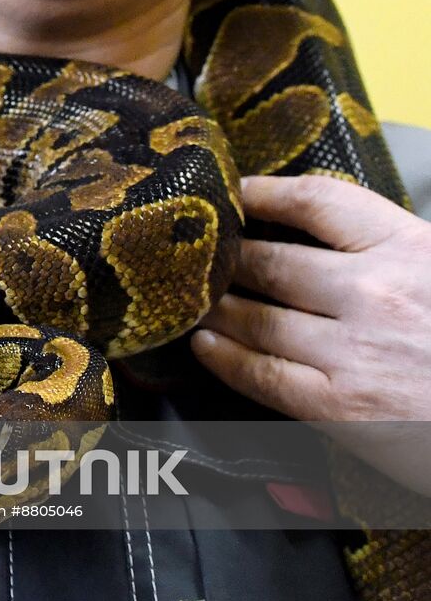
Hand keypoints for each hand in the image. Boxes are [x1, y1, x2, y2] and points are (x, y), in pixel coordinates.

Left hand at [191, 175, 430, 493]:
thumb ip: (400, 248)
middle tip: (198, 256)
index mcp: (414, 248)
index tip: (235, 191)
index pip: (319, 200)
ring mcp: (355, 351)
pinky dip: (224, 357)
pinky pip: (262, 375)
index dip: (265, 191)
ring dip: (216, 307)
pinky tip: (206, 345)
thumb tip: (338, 230)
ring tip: (192, 299)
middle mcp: (377, 293)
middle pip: (271, 261)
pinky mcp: (342, 408)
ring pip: (256, 317)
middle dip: (227, 259)